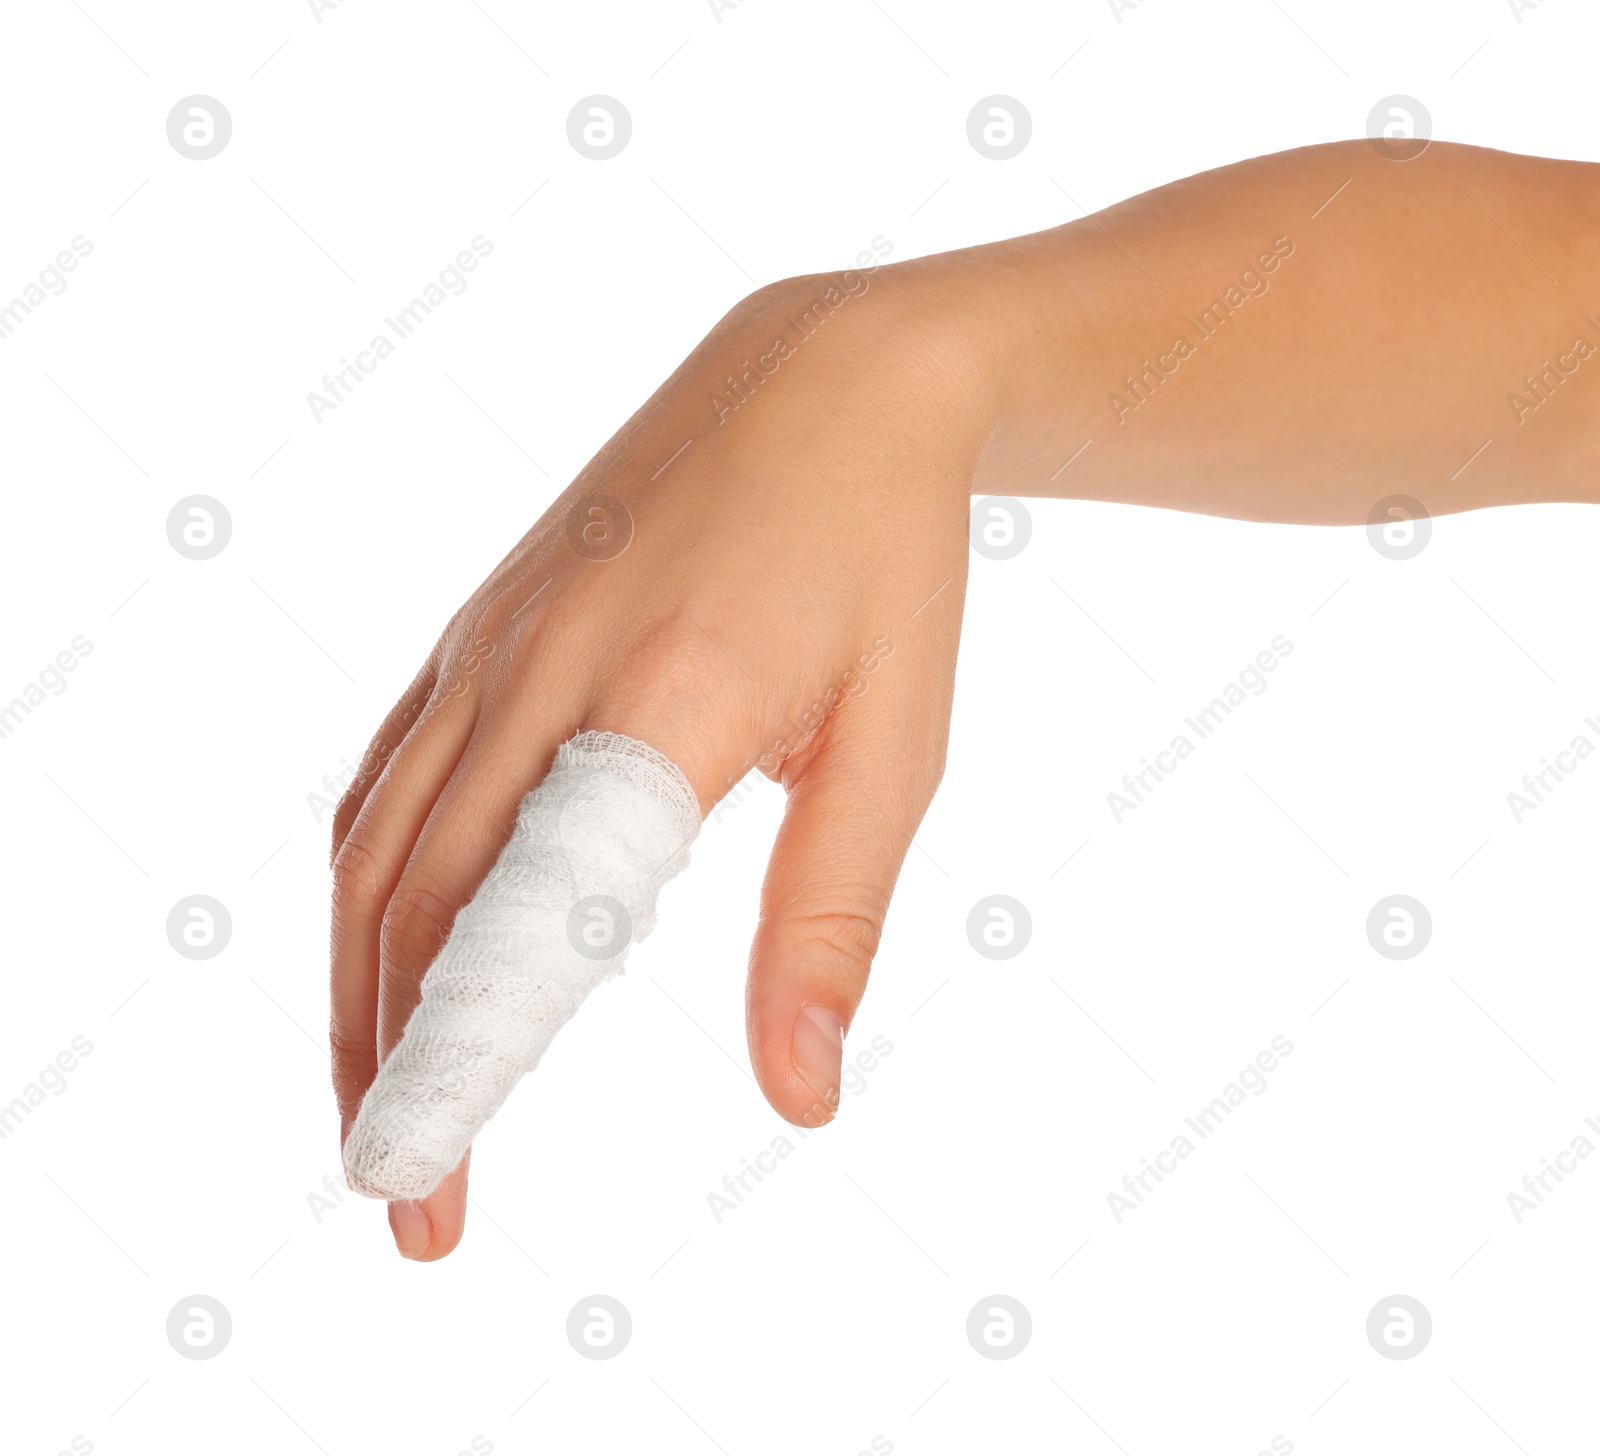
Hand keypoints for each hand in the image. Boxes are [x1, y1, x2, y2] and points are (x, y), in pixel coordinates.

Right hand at [328, 265, 996, 1257]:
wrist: (828, 383)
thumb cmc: (883, 565)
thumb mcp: (897, 745)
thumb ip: (831, 920)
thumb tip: (801, 1095)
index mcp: (663, 699)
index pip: (521, 919)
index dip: (460, 1064)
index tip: (428, 1189)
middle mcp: (543, 667)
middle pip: (420, 903)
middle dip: (400, 1069)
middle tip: (409, 1205)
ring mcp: (494, 640)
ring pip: (376, 846)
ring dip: (360, 991)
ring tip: (376, 1108)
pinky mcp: (481, 625)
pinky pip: (386, 774)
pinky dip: (365, 887)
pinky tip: (380, 952)